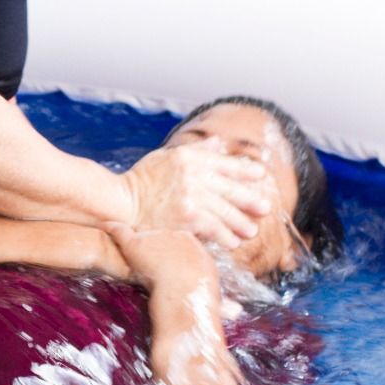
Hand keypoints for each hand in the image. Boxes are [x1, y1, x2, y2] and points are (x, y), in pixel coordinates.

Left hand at [102, 221, 210, 289]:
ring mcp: (152, 236)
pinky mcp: (134, 243)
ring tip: (123, 242)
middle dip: (151, 243)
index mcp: (190, 242)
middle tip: (145, 255)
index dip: (166, 249)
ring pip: (139, 232)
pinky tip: (103, 226)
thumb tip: (203, 288)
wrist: (186, 293)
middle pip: (156, 233)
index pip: (173, 239)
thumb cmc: (197, 296)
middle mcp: (172, 234)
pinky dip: (110, 228)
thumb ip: (199, 277)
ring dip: (134, 240)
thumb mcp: (206, 282)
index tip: (162, 260)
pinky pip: (119, 230)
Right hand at [119, 137, 269, 247]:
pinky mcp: (188, 218)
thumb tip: (218, 142)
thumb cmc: (141, 180)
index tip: (260, 176)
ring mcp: (192, 196)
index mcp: (189, 157)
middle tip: (265, 208)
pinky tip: (232, 242)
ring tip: (250, 231)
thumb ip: (196, 151)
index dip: (247, 171)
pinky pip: (215, 228)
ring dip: (241, 223)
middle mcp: (194, 174)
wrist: (119, 202)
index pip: (226, 163)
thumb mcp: (166, 157)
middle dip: (251, 200)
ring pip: (227, 211)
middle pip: (232, 188)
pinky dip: (226, 236)